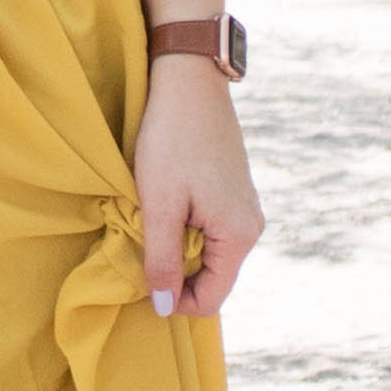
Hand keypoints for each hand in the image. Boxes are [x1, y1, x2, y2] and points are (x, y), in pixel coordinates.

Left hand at [133, 54, 263, 318]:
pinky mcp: (233, 194)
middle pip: (212, 277)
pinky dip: (184, 229)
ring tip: (150, 220)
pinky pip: (210, 231)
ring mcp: (244, 209)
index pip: (212, 298)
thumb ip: (162, 260)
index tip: (140, 282)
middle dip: (175, 274)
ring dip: (176, 249)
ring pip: (209, 253)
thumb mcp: (159, 204)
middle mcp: (251, 227)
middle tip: (139, 246)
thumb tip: (164, 309)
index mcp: (239, 235)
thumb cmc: (171, 140)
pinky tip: (163, 204)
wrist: (190, 81)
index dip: (174, 301)